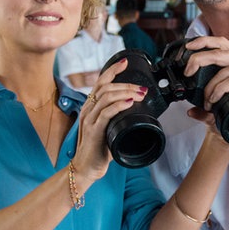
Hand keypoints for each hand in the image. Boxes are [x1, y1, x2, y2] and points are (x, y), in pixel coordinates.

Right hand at [75, 58, 148, 178]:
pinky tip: (129, 103)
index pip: (100, 82)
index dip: (112, 70)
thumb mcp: (109, 128)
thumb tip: (135, 108)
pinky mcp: (93, 130)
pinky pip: (105, 112)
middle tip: (142, 89)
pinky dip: (119, 105)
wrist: (86, 167)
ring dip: (126, 92)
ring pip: (106, 96)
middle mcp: (88, 109)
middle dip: (126, 84)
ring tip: (140, 95)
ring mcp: (89, 119)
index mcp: (91, 107)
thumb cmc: (99, 149)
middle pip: (105, 86)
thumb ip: (117, 117)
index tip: (125, 62)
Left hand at [182, 36, 228, 125]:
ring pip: (222, 71)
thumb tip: (191, 111)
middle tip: (187, 72)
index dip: (203, 41)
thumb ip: (211, 108)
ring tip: (207, 103)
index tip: (187, 47)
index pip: (221, 42)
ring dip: (209, 88)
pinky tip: (214, 100)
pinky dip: (220, 90)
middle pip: (218, 51)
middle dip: (198, 59)